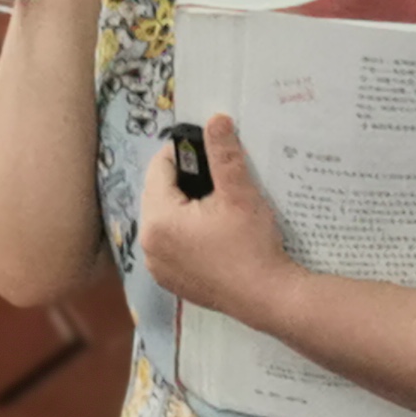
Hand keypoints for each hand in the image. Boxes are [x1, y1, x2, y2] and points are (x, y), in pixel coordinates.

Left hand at [138, 116, 299, 328]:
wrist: (268, 298)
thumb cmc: (252, 245)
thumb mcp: (239, 193)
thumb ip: (224, 154)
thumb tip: (215, 119)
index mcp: (157, 218)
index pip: (159, 168)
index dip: (184, 153)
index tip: (210, 153)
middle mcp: (148, 243)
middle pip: (158, 193)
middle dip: (184, 181)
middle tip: (217, 181)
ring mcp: (157, 266)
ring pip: (164, 218)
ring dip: (183, 207)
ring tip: (216, 205)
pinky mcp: (169, 280)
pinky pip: (169, 243)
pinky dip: (184, 233)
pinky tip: (212, 233)